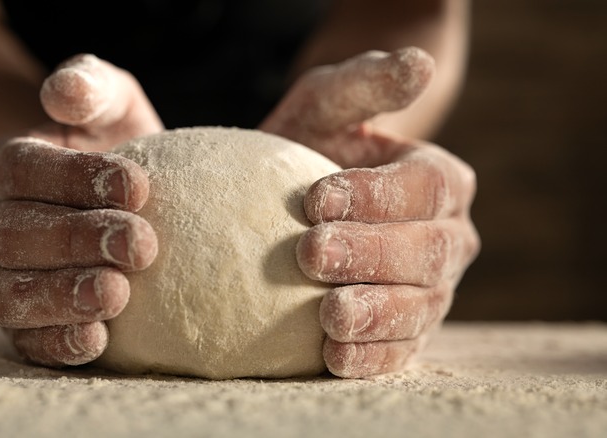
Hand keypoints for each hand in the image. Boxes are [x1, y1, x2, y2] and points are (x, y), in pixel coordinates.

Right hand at [0, 55, 161, 366]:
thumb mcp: (112, 102)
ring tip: (117, 295)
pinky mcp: (22, 323)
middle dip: (75, 240)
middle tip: (141, 245)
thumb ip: (91, 85)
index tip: (137, 188)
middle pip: (9, 235)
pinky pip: (23, 342)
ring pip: (4, 295)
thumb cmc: (115, 145)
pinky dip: (56, 344)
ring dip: (59, 297)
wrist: (121, 201)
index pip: (19, 170)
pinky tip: (98, 339)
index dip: (73, 179)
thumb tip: (63, 91)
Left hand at [260, 47, 479, 377]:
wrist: (295, 204)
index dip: (376, 194)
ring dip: (376, 313)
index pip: (423, 187)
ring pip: (419, 307)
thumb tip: (418, 64)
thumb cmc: (313, 144)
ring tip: (330, 314)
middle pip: (426, 251)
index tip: (314, 198)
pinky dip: (372, 357)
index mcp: (441, 180)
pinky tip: (335, 357)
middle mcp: (448, 237)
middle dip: (370, 254)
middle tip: (312, 253)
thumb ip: (366, 83)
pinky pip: (399, 351)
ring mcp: (431, 290)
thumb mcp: (328, 104)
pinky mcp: (405, 332)